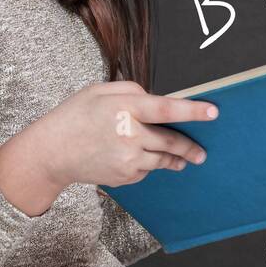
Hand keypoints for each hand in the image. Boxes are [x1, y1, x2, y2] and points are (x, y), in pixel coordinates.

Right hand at [29, 80, 217, 187]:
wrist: (51, 152)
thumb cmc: (76, 115)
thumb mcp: (100, 91)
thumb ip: (133, 90)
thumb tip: (157, 100)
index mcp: (125, 108)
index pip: (166, 108)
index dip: (193, 110)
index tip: (214, 112)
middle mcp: (130, 135)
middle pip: (172, 140)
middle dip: (191, 145)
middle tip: (203, 150)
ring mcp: (127, 159)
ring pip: (163, 158)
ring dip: (177, 158)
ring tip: (188, 158)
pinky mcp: (124, 176)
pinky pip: (147, 169)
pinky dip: (149, 163)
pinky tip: (142, 158)